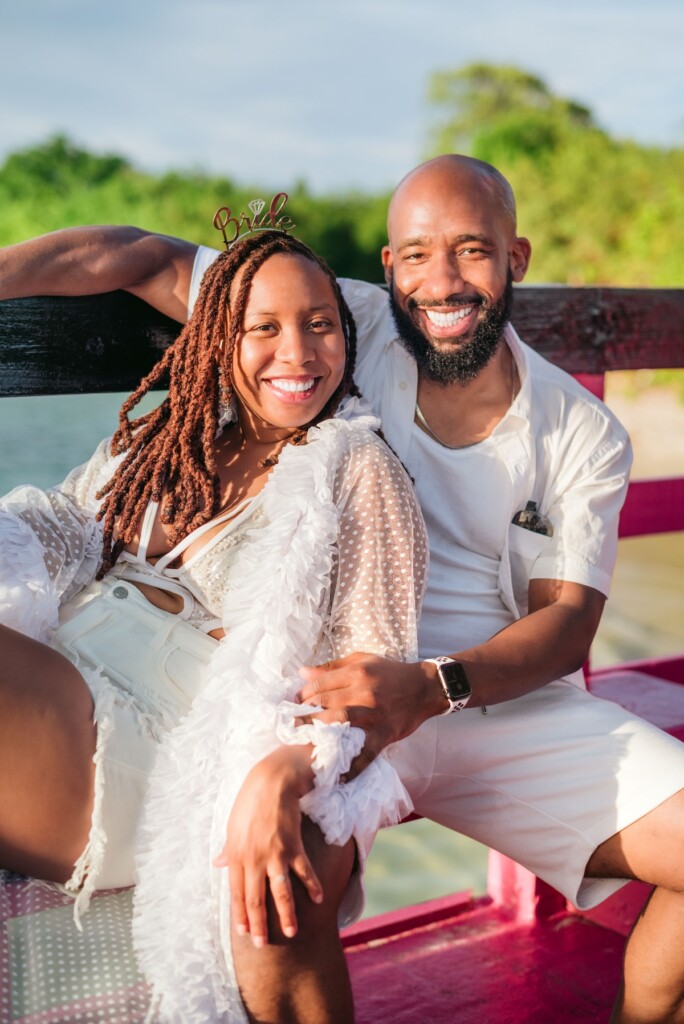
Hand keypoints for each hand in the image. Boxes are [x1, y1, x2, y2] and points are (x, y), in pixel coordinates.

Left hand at [214, 746, 321, 946]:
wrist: (271, 781)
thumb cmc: (249, 802)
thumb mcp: (232, 826)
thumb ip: (227, 849)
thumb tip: (217, 864)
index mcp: (237, 856)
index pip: (237, 894)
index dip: (241, 915)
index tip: (244, 933)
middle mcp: (254, 859)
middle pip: (256, 899)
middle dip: (259, 924)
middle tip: (262, 945)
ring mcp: (275, 854)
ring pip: (280, 892)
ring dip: (286, 915)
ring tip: (291, 933)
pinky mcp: (294, 846)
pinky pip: (304, 871)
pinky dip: (311, 885)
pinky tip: (318, 899)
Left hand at [297, 653, 443, 778]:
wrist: (424, 688)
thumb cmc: (391, 673)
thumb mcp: (363, 661)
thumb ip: (333, 667)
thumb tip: (303, 673)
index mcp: (356, 673)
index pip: (319, 684)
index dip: (302, 695)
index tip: (293, 704)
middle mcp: (363, 693)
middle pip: (324, 703)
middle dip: (303, 714)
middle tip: (291, 724)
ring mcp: (374, 715)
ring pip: (339, 723)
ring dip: (317, 733)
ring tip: (303, 742)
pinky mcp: (385, 734)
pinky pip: (366, 753)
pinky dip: (353, 767)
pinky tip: (339, 776)